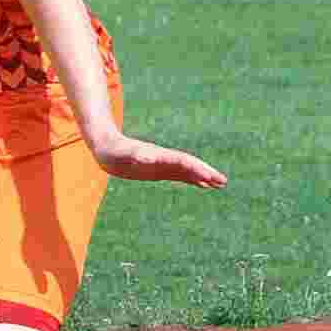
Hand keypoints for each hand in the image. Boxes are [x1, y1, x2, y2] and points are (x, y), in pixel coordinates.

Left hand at [89, 129, 227, 189]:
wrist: (106, 145)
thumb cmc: (113, 151)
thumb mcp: (122, 155)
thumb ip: (136, 156)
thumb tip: (148, 158)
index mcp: (158, 155)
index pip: (182, 162)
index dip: (196, 169)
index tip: (210, 178)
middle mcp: (164, 159)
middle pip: (190, 165)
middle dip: (206, 173)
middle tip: (223, 182)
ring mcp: (163, 164)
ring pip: (187, 170)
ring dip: (203, 176)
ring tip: (219, 184)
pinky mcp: (159, 169)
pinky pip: (179, 175)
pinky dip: (192, 179)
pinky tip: (201, 184)